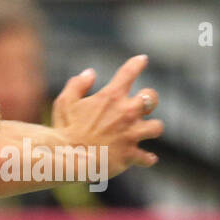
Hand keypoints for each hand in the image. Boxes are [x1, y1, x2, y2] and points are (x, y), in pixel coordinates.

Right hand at [51, 54, 163, 178]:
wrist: (69, 158)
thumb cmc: (64, 130)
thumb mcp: (64, 103)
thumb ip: (77, 85)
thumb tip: (90, 73)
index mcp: (111, 97)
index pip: (129, 71)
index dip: (137, 63)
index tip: (142, 60)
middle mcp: (127, 112)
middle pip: (151, 98)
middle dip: (148, 100)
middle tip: (139, 106)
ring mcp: (131, 134)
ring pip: (156, 127)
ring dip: (150, 129)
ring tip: (143, 132)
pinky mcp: (130, 154)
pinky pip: (146, 157)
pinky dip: (146, 158)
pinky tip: (146, 158)